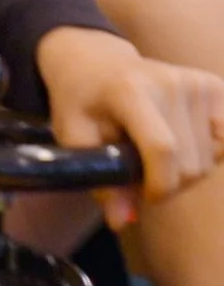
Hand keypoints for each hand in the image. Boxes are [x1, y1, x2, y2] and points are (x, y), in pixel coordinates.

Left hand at [37, 25, 223, 226]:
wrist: (96, 62)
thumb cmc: (81, 103)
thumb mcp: (76, 139)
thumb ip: (100, 181)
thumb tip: (121, 223)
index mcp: (129, 91)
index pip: (163, 149)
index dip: (160, 185)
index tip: (146, 196)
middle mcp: (169, 82)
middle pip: (191, 162)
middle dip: (169, 183)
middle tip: (143, 175)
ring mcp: (196, 82)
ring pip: (212, 158)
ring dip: (186, 170)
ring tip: (156, 156)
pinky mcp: (214, 86)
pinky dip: (207, 153)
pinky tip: (182, 143)